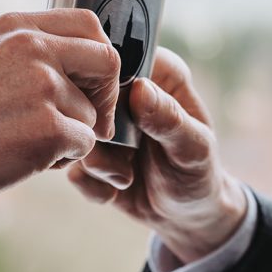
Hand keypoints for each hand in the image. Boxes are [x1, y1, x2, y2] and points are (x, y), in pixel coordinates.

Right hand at [0, 9, 119, 231]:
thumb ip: (32, 49)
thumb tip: (83, 61)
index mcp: (19, 26)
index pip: (91, 25)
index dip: (99, 58)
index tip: (90, 82)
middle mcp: (34, 48)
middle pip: (107, 62)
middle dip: (106, 96)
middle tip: (89, 119)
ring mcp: (43, 87)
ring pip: (94, 114)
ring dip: (73, 134)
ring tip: (28, 140)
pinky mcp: (48, 128)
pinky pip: (85, 145)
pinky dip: (63, 158)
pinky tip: (26, 156)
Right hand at [68, 48, 246, 262]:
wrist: (185, 215)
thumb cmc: (199, 173)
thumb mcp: (193, 148)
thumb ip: (169, 120)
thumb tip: (140, 90)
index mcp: (159, 74)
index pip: (121, 56)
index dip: (108, 82)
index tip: (113, 116)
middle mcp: (128, 92)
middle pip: (87, 92)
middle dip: (99, 132)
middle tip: (123, 158)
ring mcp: (105, 122)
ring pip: (74, 130)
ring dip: (97, 163)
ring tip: (124, 177)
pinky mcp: (89, 151)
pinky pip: (72, 163)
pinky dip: (93, 184)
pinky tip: (115, 190)